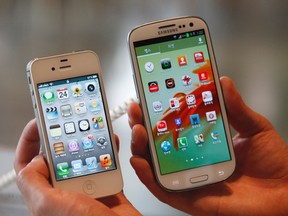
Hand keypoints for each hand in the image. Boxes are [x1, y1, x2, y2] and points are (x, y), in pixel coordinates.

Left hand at [14, 119, 139, 215]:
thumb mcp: (48, 205)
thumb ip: (34, 182)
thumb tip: (35, 159)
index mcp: (46, 195)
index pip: (28, 164)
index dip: (30, 142)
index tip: (39, 123)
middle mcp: (65, 191)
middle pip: (59, 156)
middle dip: (65, 136)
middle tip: (71, 120)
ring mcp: (87, 188)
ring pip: (85, 157)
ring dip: (90, 142)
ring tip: (93, 129)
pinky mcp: (106, 187)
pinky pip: (107, 164)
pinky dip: (109, 152)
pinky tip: (111, 144)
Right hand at [128, 76, 287, 215]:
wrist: (286, 196)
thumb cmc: (273, 164)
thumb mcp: (253, 128)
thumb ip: (235, 107)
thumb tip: (222, 81)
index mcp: (202, 141)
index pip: (174, 124)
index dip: (158, 111)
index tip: (148, 93)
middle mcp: (190, 159)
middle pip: (158, 143)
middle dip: (142, 124)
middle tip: (137, 108)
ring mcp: (187, 177)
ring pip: (153, 163)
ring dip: (140, 146)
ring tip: (138, 129)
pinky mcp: (188, 197)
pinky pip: (160, 188)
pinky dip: (146, 176)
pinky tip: (139, 160)